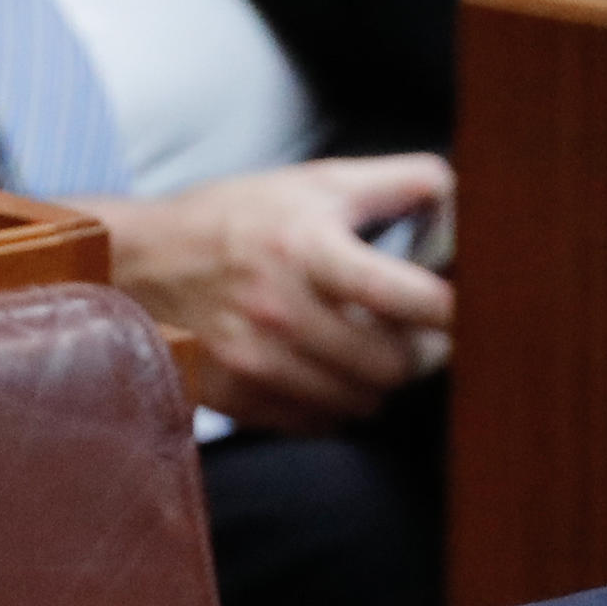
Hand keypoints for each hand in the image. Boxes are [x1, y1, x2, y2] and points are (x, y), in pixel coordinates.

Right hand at [84, 157, 457, 434]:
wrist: (138, 262)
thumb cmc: (234, 218)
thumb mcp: (314, 182)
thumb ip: (398, 183)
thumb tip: (465, 197)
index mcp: (308, 248)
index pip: (408, 299)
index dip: (453, 312)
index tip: (468, 312)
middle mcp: (282, 311)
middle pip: (392, 365)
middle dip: (418, 354)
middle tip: (419, 336)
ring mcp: (257, 362)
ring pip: (361, 401)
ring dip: (377, 381)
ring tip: (369, 349)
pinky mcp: (239, 397)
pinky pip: (319, 423)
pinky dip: (335, 403)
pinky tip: (326, 370)